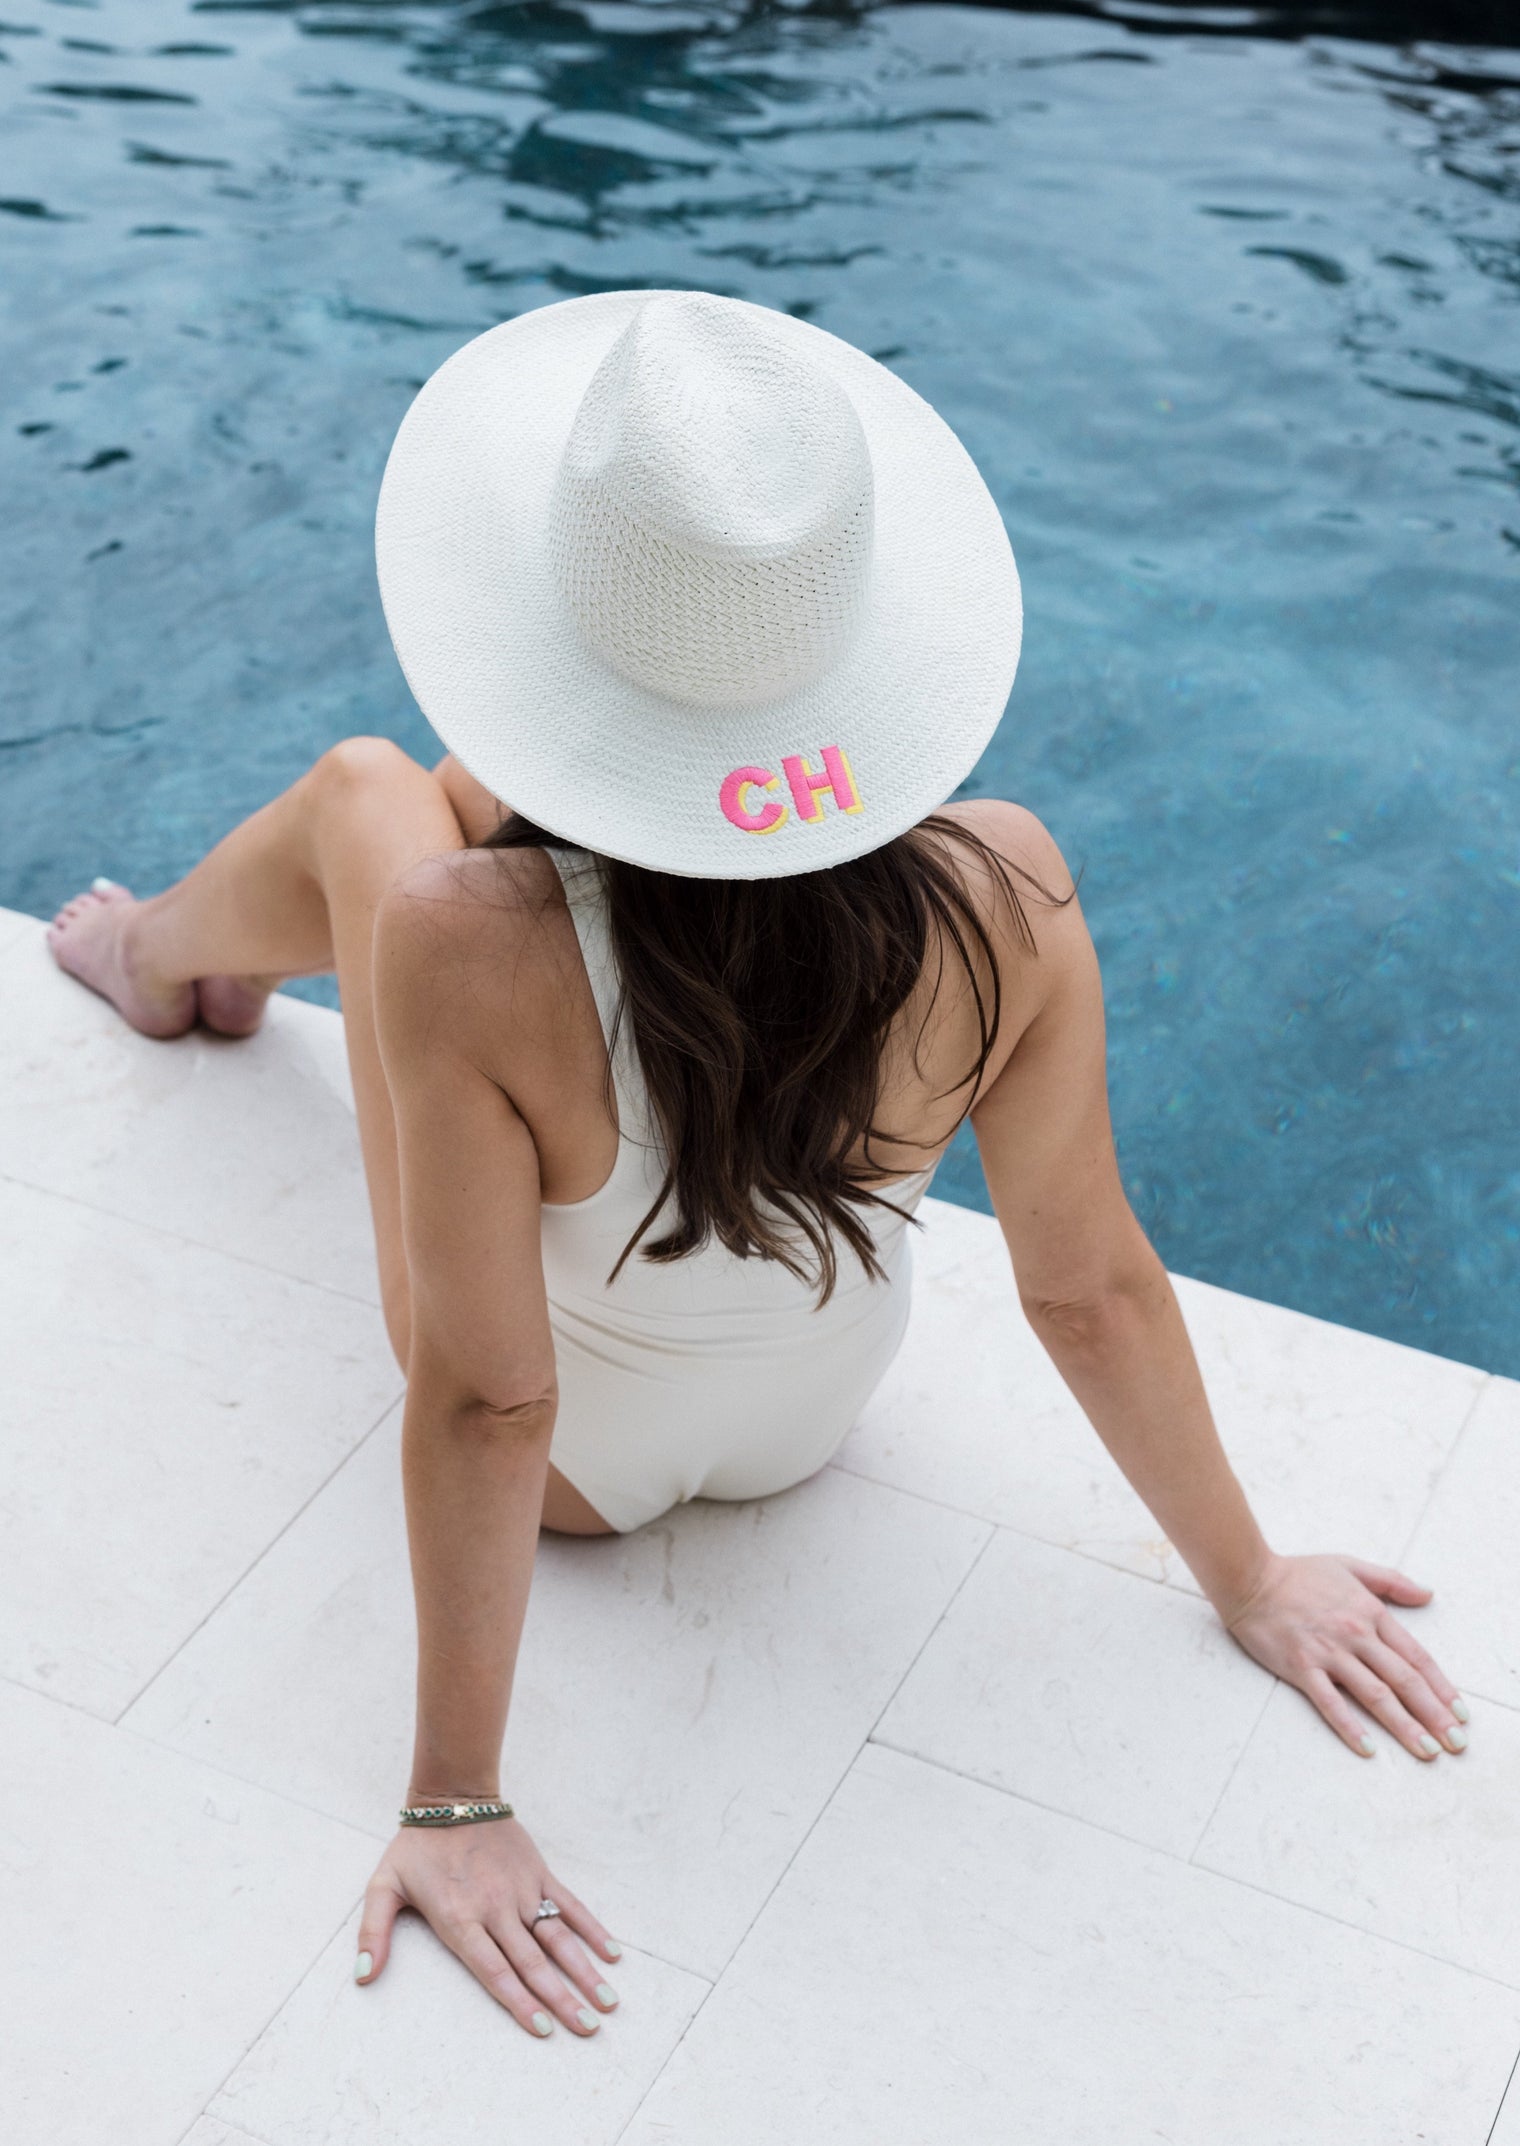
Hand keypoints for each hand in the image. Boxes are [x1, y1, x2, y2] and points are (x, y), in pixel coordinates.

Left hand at [356, 1812, 622, 2037]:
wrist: (454, 1796)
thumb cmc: (416, 1848)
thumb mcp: (384, 1887)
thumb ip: (373, 1933)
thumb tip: (362, 1976)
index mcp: (461, 1919)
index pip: (495, 1971)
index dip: (521, 2001)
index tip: (545, 2029)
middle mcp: (496, 1909)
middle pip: (534, 1962)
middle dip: (563, 1999)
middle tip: (589, 2029)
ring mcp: (522, 1890)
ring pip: (558, 1938)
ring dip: (584, 1971)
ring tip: (607, 2003)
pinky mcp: (539, 1872)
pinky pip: (570, 1904)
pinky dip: (592, 1928)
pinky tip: (611, 1954)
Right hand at [1219, 1551, 1469, 1760]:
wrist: (1250, 1578)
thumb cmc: (1298, 1572)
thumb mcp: (1350, 1566)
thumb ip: (1391, 1581)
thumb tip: (1428, 1593)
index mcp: (1370, 1613)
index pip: (1416, 1657)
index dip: (1442, 1687)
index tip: (1460, 1713)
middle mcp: (1356, 1635)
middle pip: (1404, 1680)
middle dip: (1434, 1714)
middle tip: (1456, 1744)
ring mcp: (1329, 1653)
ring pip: (1375, 1694)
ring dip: (1404, 1725)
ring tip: (1427, 1750)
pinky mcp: (1302, 1667)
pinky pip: (1330, 1702)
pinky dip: (1350, 1726)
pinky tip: (1368, 1748)